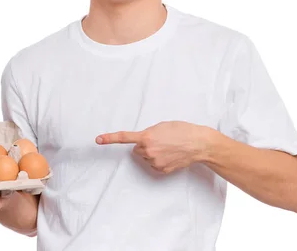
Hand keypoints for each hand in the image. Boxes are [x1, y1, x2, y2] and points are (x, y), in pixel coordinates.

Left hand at [96, 121, 212, 173]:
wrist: (198, 143)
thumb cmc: (182, 130)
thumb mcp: (162, 126)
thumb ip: (148, 133)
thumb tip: (143, 142)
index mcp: (146, 137)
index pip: (124, 137)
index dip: (109, 139)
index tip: (97, 140)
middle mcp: (148, 150)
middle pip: (137, 149)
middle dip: (145, 145)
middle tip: (160, 140)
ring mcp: (154, 162)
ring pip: (146, 157)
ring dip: (153, 153)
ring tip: (168, 147)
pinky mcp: (161, 170)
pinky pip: (154, 164)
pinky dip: (160, 160)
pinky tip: (171, 155)